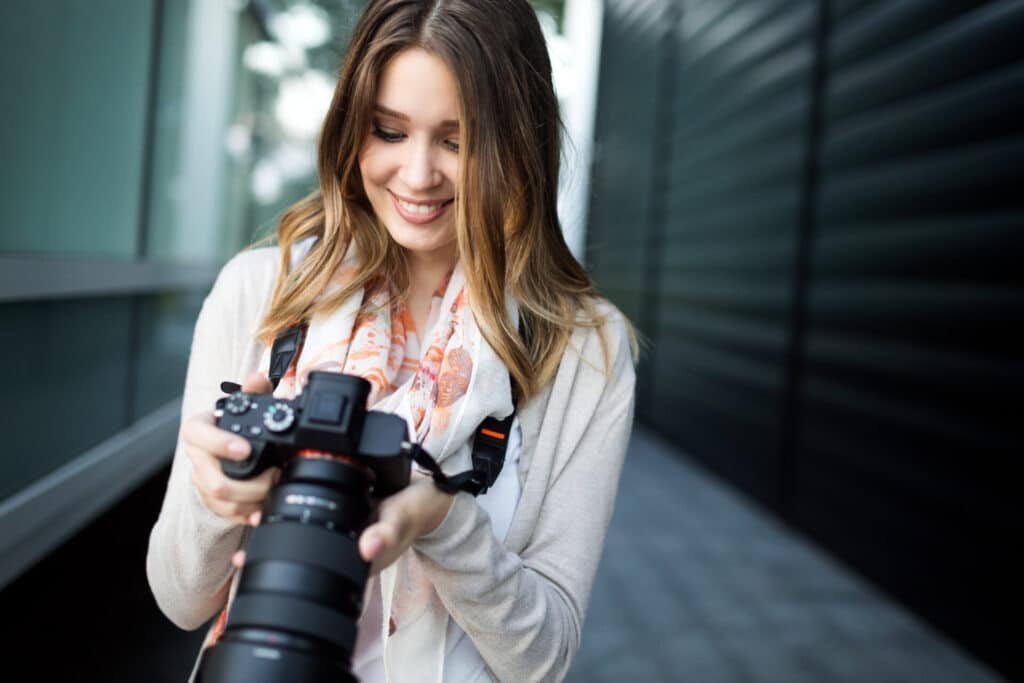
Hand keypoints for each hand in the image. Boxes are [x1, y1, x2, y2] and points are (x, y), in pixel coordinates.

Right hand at [183, 372, 278, 525]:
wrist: (220, 446)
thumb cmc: (231, 424)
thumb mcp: (242, 405)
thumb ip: (252, 391)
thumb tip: (259, 377)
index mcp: (197, 431)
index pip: (199, 437)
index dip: (221, 444)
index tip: (246, 449)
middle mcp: (196, 458)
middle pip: (214, 481)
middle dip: (249, 484)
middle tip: (275, 475)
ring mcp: (201, 481)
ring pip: (222, 501)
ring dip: (252, 499)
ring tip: (274, 489)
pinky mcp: (210, 500)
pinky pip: (227, 514)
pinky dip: (247, 514)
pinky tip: (262, 509)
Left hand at [230, 475, 453, 573]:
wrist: (428, 499)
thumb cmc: (415, 511)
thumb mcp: (402, 519)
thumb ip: (386, 532)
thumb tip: (367, 549)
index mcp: (355, 559)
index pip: (313, 570)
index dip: (283, 566)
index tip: (254, 557)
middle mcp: (344, 549)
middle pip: (304, 556)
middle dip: (273, 550)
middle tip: (246, 544)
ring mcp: (343, 534)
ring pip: (307, 537)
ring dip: (282, 531)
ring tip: (254, 523)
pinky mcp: (344, 517)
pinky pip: (318, 519)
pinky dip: (299, 512)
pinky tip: (282, 501)